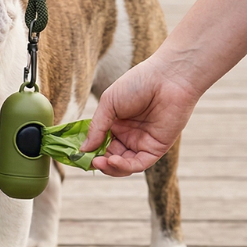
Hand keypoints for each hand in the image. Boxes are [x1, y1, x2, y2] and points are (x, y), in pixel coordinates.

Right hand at [80, 58, 199, 175]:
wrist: (167, 78)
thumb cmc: (137, 84)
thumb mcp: (108, 104)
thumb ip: (96, 128)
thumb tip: (82, 149)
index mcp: (115, 124)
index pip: (99, 144)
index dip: (90, 151)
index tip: (79, 155)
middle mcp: (128, 135)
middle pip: (110, 157)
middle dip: (99, 162)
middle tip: (90, 162)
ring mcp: (142, 142)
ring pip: (124, 165)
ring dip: (111, 168)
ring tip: (100, 162)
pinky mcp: (156, 148)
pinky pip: (139, 163)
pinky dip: (125, 166)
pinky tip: (113, 161)